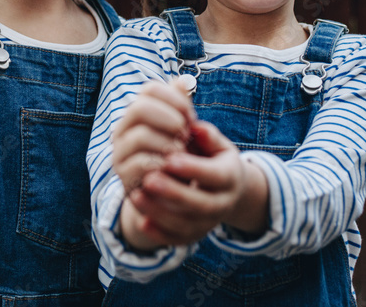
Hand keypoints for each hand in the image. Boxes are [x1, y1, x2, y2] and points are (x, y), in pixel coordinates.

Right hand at [111, 79, 195, 194]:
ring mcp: (120, 151)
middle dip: (169, 120)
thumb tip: (184, 81)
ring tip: (181, 152)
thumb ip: (181, 106)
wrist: (171, 192)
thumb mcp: (183, 129)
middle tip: (185, 134)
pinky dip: (161, 164)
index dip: (175, 99)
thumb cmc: (179, 154)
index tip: (190, 116)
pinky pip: (140, 163)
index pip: (150, 89)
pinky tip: (173, 167)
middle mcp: (124, 128)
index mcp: (138, 112)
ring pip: (141, 136)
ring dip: (168, 143)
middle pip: (140, 107)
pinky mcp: (124, 175)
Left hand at [124, 121, 269, 244]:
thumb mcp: (218, 145)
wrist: (227, 191)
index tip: (169, 158)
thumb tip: (195, 126)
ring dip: (160, 213)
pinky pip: (177, 239)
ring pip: (186, 225)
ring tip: (136, 195)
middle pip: (201, 204)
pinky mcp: (194, 236)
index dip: (193, 168)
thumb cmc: (215, 159)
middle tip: (149, 179)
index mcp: (230, 178)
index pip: (215, 176)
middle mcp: (222, 204)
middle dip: (174, 193)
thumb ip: (207, 136)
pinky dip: (159, 234)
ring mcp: (208, 223)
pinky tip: (141, 222)